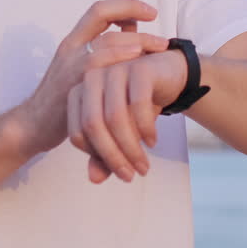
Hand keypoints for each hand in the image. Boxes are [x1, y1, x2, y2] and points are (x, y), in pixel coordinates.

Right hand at [13, 0, 168, 157]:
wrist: (33, 125)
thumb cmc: (63, 97)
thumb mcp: (82, 69)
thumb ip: (105, 50)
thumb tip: (133, 30)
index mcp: (73, 41)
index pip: (100, 10)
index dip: (126, 5)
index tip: (151, 12)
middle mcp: (70, 47)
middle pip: (103, 16)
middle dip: (136, 18)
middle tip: (162, 34)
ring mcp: (69, 64)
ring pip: (105, 39)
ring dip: (136, 39)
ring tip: (160, 47)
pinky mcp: (71, 84)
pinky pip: (96, 64)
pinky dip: (119, 57)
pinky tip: (137, 60)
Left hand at [67, 46, 187, 182]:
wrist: (169, 77)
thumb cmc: (138, 106)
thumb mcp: (121, 133)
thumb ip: (104, 154)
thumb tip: (94, 179)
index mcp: (79, 94)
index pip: (77, 134)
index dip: (96, 157)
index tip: (117, 172)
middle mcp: (92, 79)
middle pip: (93, 125)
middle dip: (112, 156)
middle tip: (130, 176)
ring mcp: (114, 70)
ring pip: (115, 117)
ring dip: (131, 147)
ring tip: (143, 166)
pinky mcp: (138, 68)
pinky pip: (138, 104)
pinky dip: (145, 128)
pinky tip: (152, 142)